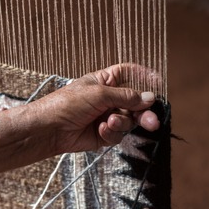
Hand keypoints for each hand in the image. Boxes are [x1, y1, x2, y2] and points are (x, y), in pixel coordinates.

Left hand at [32, 63, 160, 152]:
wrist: (50, 129)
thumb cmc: (68, 104)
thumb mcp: (99, 94)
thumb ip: (126, 96)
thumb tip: (150, 98)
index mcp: (105, 81)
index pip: (129, 74)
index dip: (144, 77)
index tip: (159, 84)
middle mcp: (107, 98)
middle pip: (135, 103)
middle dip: (144, 112)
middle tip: (152, 122)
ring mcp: (106, 116)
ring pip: (129, 120)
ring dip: (122, 122)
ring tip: (109, 122)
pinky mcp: (103, 134)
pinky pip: (118, 134)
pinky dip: (112, 133)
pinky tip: (101, 130)